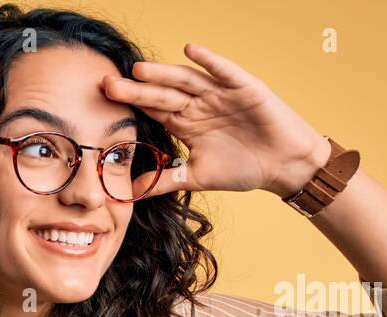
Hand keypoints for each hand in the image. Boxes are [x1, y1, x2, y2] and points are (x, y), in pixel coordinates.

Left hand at [102, 42, 331, 198]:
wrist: (283, 166)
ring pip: (187, 81)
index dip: (130, 105)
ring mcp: (220, 94)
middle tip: (108, 84)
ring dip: (164, 74)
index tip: (103, 101)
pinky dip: (209, 61)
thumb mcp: (197, 178)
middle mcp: (199, 104)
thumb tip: (130, 194)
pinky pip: (224, 71)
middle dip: (136, 90)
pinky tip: (190, 50)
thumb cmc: (244, 168)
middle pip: (162, 94)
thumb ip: (165, 181)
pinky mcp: (245, 88)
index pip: (152, 110)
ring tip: (139, 70)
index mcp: (186, 122)